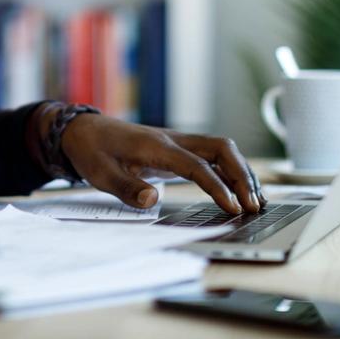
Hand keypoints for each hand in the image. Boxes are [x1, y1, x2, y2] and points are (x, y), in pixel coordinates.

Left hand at [60, 115, 264, 213]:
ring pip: (221, 149)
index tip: (233, 208)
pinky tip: (240, 189)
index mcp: (156, 146)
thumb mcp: (100, 173)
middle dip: (241, 175)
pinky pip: (212, 155)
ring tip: (257, 201)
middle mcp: (173, 140)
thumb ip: (126, 187)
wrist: (83, 130)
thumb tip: (153, 200)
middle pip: (220, 149)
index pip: (196, 165)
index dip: (217, 186)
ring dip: (241, 171)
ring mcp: (177, 142)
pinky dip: (231, 169)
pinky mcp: (177, 148)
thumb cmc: (92, 151)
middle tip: (254, 206)